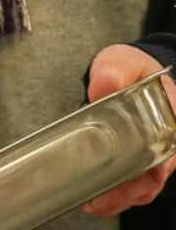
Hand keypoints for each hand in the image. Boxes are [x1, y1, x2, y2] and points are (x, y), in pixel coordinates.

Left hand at [82, 44, 175, 216]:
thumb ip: (115, 71)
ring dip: (119, 197)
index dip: (158, 164)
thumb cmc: (130, 69)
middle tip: (102, 196)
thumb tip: (104, 87)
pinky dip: (113, 194)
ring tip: (93, 201)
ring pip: (142, 185)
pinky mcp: (134, 161)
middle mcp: (165, 141)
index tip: (142, 174)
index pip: (170, 145)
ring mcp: (150, 154)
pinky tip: (94, 197)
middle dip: (130, 190)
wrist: (125, 72)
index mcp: (171, 115)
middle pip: (155, 174)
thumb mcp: (122, 61)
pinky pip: (129, 184)